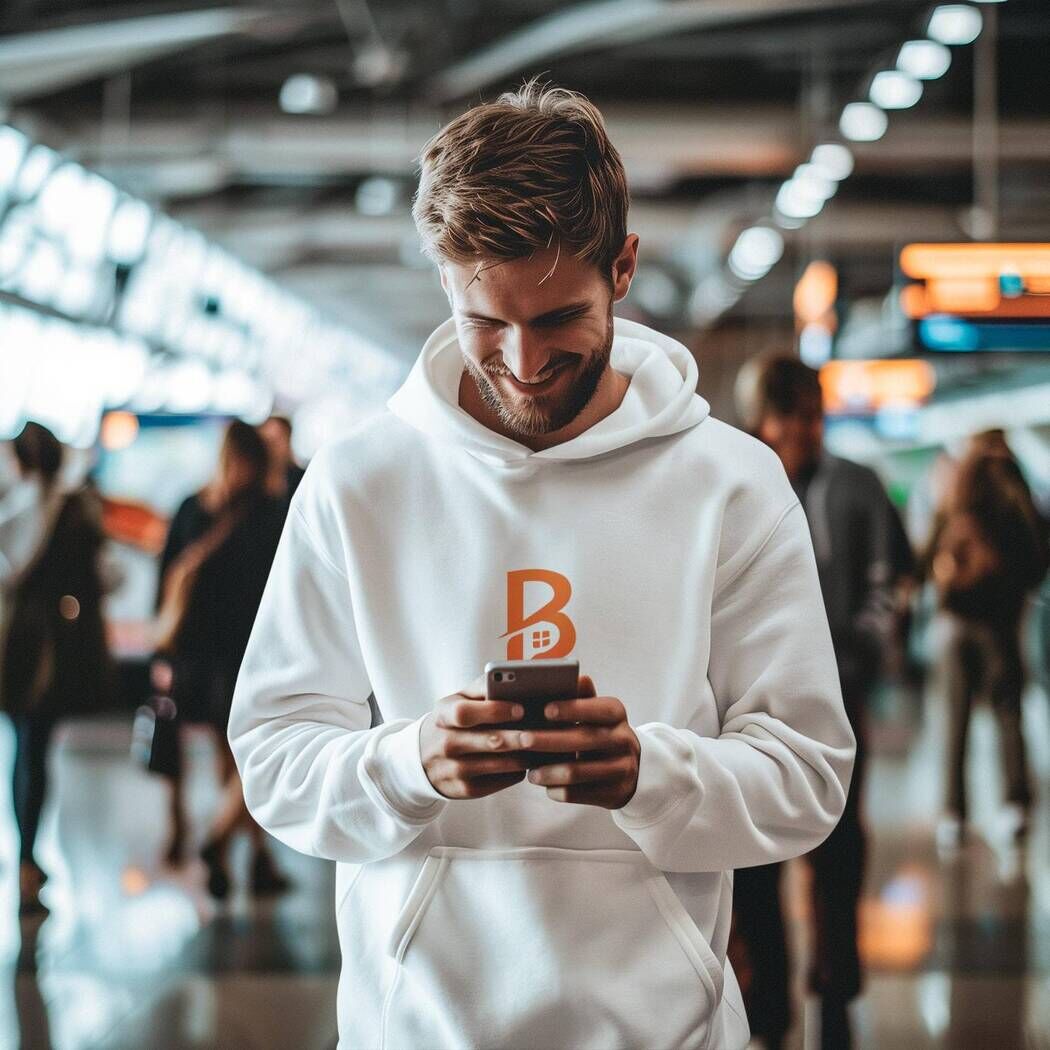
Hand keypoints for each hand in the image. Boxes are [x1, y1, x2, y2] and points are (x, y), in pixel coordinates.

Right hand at [419, 679, 529, 799]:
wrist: (423, 759)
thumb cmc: (452, 722)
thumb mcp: (457, 700)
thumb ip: (482, 688)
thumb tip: (515, 680)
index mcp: (444, 715)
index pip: (465, 713)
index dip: (494, 711)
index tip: (520, 709)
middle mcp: (447, 744)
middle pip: (490, 741)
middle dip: (519, 737)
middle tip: (541, 731)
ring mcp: (455, 770)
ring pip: (502, 764)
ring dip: (526, 755)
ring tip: (543, 744)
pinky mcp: (467, 790)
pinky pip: (503, 780)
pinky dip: (520, 770)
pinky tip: (530, 759)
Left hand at [523, 676, 639, 809]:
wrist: (633, 769)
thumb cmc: (601, 732)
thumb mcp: (596, 713)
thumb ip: (581, 697)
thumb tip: (573, 677)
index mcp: (616, 714)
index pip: (596, 708)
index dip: (571, 709)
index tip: (544, 710)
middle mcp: (623, 739)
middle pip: (582, 740)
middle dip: (549, 740)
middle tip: (521, 739)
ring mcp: (621, 768)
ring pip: (578, 772)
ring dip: (549, 771)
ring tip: (529, 772)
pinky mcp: (614, 793)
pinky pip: (580, 794)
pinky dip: (558, 790)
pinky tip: (544, 785)